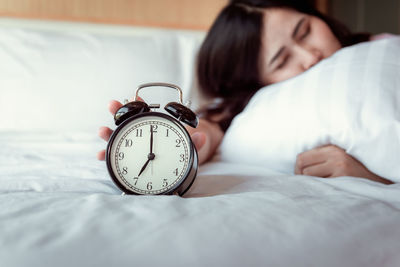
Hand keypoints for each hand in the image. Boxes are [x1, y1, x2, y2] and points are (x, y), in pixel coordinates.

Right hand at [97, 100, 223, 165]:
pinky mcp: (125, 161)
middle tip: (112, 105)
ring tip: (102, 130)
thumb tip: (202, 136)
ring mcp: (130, 147)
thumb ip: (194, 143)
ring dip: (108, 133)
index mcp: (154, 126)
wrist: (175, 172)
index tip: (133, 97)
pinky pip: (114, 158)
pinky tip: (100, 155)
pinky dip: (106, 156)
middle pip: (126, 120)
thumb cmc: (179, 155)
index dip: (138, 102)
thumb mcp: (187, 148)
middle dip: (117, 111)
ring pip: (116, 137)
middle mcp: (139, 134)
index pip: (145, 111)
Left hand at [295, 145, 392, 183]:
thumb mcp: (338, 159)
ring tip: (318, 187)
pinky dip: (319, 189)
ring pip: (309, 177)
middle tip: (306, 184)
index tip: (300, 176)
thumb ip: (321, 158)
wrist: (377, 182)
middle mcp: (334, 155)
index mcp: (331, 148)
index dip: (297, 168)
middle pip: (302, 166)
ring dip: (310, 183)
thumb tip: (296, 167)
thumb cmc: (353, 172)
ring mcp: (339, 166)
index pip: (302, 157)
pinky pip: (320, 185)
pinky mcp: (342, 178)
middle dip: (300, 176)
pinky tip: (326, 191)